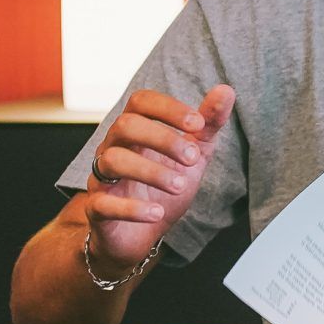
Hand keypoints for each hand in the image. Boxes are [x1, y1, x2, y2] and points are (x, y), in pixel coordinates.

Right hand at [85, 85, 232, 268]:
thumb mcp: (194, 153)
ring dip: (152, 172)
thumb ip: (208, 125)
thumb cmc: (164, 185)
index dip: (169, 108)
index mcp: (136, 129)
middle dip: (163, 138)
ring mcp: (102, 177)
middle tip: (192, 159)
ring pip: (113, 160)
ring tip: (180, 185)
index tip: (198, 124)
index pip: (141, 101)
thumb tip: (227, 90)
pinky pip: (103, 203)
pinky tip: (157, 212)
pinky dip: (132, 208)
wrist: (141, 233)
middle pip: (126, 125)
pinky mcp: (97, 209)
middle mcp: (114, 147)